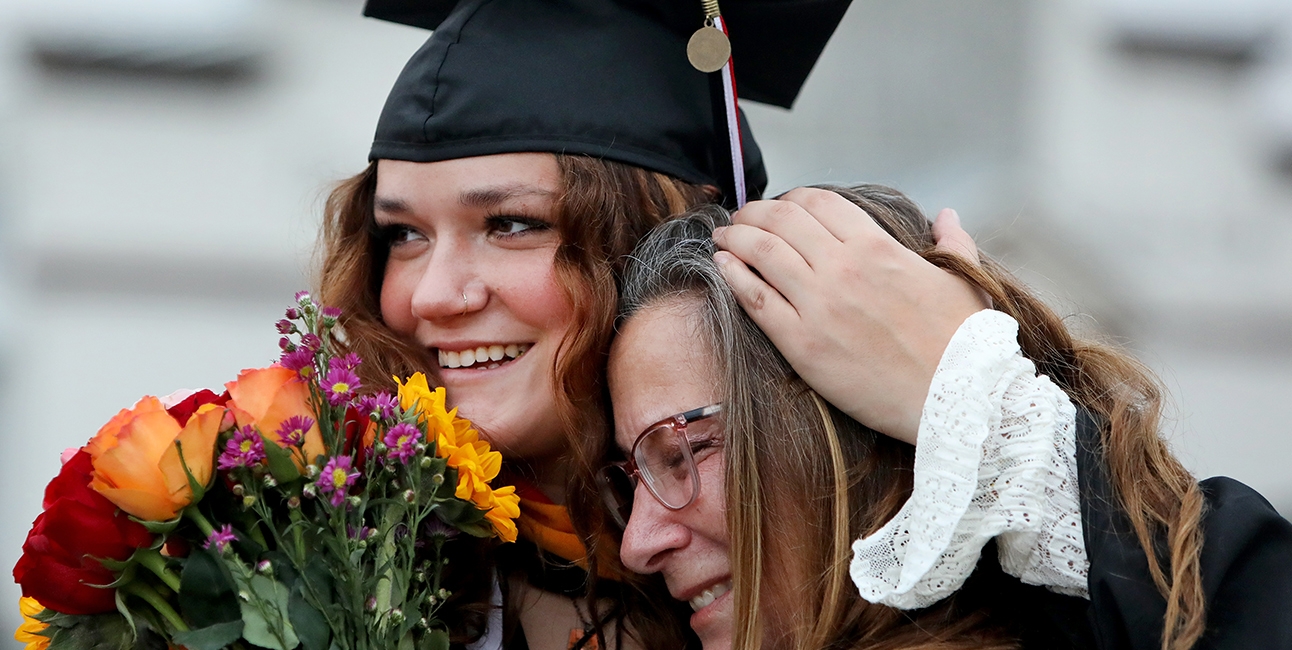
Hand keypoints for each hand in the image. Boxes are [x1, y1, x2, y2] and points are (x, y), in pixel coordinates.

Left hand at [712, 188, 986, 444]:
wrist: (954, 399)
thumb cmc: (962, 344)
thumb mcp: (962, 283)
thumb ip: (952, 243)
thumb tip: (946, 217)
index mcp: (878, 248)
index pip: (821, 203)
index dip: (794, 198)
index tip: (783, 205)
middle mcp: (843, 268)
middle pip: (783, 220)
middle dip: (756, 212)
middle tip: (743, 216)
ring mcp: (818, 305)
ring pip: (762, 252)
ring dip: (737, 236)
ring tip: (725, 235)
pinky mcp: (801, 344)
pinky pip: (756, 300)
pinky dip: (734, 275)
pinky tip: (723, 265)